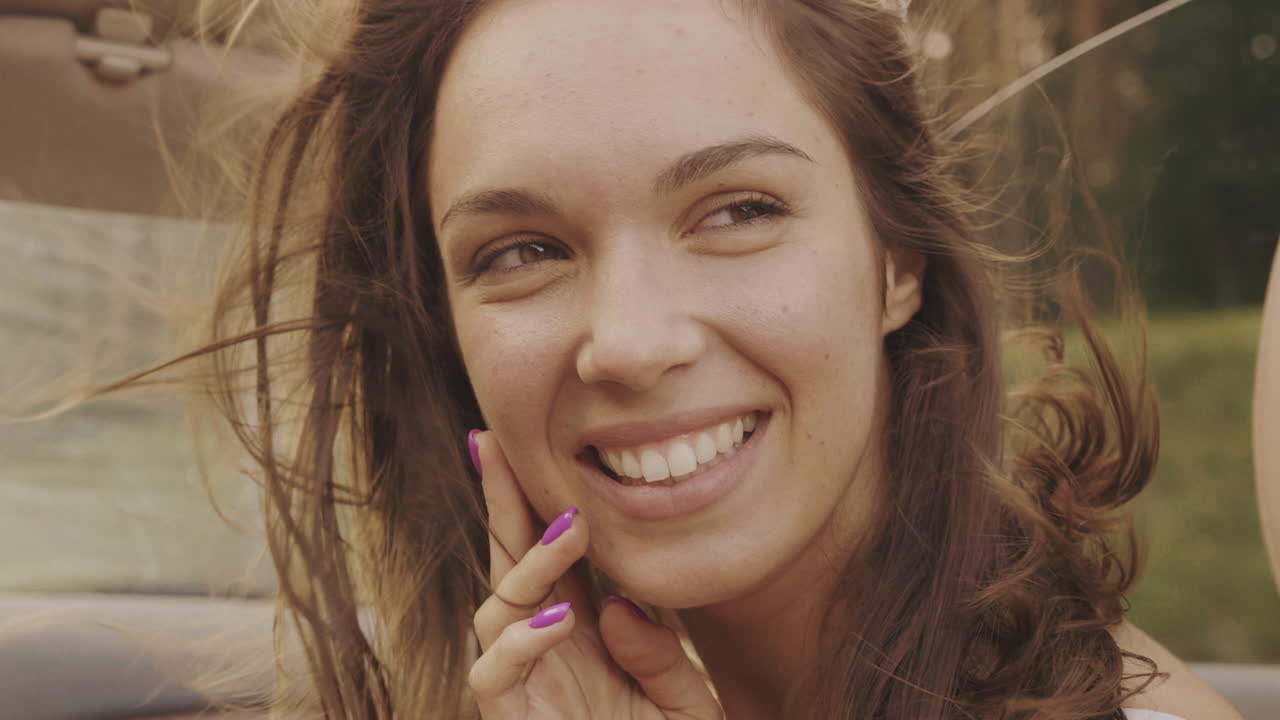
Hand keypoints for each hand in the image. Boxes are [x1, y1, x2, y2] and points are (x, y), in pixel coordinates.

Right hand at [468, 430, 722, 718]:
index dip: (536, 503)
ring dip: (531, 564)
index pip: (552, 556)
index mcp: (581, 633)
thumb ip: (660, 657)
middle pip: (509, 564)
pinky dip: (523, 643)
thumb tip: (614, 606)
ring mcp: (522, 686)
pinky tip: (563, 618)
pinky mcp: (510, 718)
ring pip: (496, 609)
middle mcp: (544, 650)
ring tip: (575, 524)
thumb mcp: (684, 705)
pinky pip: (494, 674)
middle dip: (500, 503)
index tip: (523, 443)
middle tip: (492, 441)